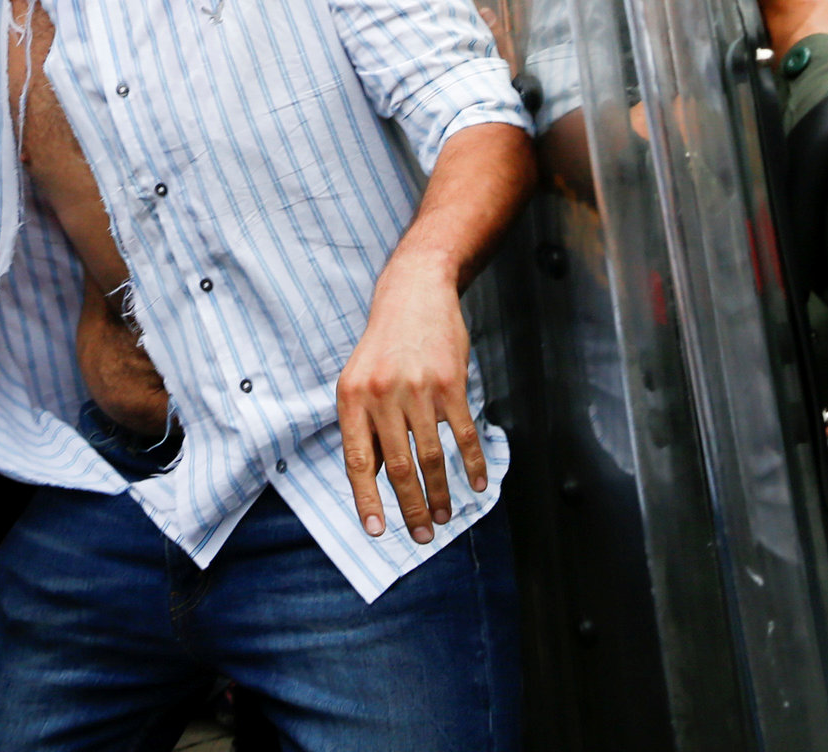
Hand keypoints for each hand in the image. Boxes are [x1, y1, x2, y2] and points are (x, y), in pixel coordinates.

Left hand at [338, 259, 484, 542]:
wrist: (415, 292)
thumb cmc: (384, 344)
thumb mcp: (360, 381)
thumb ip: (367, 428)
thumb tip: (375, 480)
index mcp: (352, 398)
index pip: (358, 460)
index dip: (367, 499)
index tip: (376, 530)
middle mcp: (382, 394)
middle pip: (399, 466)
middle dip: (411, 507)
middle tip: (422, 534)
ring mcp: (418, 388)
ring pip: (430, 456)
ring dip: (440, 493)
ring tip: (444, 516)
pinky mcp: (451, 382)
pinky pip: (462, 433)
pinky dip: (471, 463)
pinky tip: (476, 483)